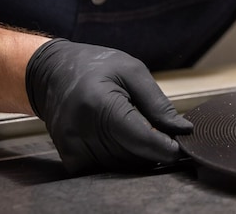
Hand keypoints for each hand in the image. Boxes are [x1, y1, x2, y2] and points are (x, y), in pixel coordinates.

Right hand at [25, 38, 192, 174]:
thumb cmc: (96, 66)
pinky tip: (124, 140)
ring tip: (144, 132)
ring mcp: (72, 146)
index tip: (181, 148)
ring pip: (120, 165)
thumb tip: (183, 130)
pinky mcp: (69, 157)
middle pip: (131, 154)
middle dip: (154, 149)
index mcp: (98, 103)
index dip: (163, 146)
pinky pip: (105, 168)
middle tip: (167, 136)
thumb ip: (157, 104)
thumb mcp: (132, 71)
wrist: (53, 72)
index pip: (137, 137)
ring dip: (138, 155)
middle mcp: (81, 129)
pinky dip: (120, 159)